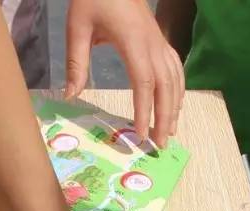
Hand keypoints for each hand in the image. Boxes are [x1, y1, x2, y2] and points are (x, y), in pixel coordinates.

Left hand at [65, 0, 184, 145]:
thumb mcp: (77, 28)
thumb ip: (76, 62)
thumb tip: (71, 95)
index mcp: (133, 41)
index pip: (144, 82)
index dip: (144, 110)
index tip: (142, 134)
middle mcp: (152, 43)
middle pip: (166, 86)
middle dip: (166, 117)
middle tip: (161, 144)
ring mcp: (159, 41)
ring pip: (175, 78)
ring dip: (175, 106)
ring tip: (171, 131)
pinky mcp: (159, 39)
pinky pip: (175, 68)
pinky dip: (178, 89)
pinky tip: (175, 104)